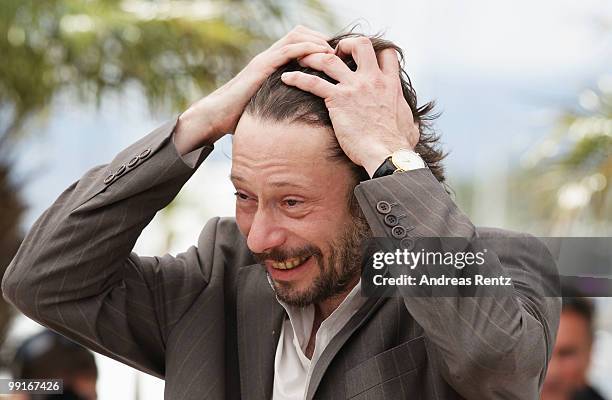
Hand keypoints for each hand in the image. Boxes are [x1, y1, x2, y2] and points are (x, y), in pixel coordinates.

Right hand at [174, 25, 333, 154]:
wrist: (216, 117)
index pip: (297, 42)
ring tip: (332, 51)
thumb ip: (281, 103)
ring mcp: (265, 60)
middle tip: (337, 51)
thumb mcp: (267, 107)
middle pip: (299, 33)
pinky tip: (321, 55)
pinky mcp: (262, 67)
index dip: (316, 43)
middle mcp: (269, 58)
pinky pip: (287, 51)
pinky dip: (306, 49)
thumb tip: (298, 117)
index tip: (334, 55)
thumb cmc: (239, 117)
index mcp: (271, 65)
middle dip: (320, 37)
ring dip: (317, 40)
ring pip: (295, 36)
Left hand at [280, 36, 419, 176]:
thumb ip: (406, 115)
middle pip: (360, 45)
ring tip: (302, 59)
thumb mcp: (409, 124)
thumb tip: (410, 124)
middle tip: (334, 53)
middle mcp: (372, 80)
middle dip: (345, 44)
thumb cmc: (398, 146)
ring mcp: (354, 88)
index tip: (363, 58)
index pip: (386, 54)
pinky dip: (297, 78)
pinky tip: (286, 78)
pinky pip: (312, 82)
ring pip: (330, 59)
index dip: (375, 52)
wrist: (387, 154)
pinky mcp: (337, 100)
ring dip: (314, 56)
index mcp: (390, 84)